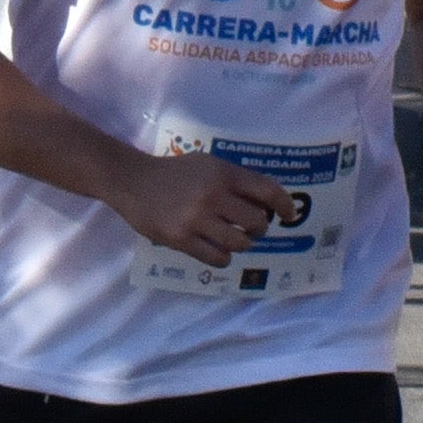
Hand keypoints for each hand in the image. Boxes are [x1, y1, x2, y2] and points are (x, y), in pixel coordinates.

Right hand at [109, 145, 294, 269]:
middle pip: (257, 221)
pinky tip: (219, 251)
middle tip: (253, 228)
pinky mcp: (181, 239)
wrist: (134, 182)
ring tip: (234, 239)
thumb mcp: (208, 165)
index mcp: (223, 173)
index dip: (284, 205)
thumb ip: (235, 180)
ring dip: (243, 243)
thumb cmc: (175, 173)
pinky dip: (224, 258)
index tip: (288, 215)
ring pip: (240, 242)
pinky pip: (217, 257)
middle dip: (260, 228)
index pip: (267, 190)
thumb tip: (267, 202)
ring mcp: (197, 219)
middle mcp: (214, 195)